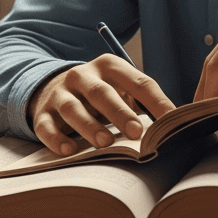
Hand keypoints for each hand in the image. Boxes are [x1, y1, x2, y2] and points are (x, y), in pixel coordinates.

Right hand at [28, 54, 176, 156]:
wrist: (53, 87)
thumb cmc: (99, 94)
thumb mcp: (120, 88)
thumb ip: (143, 102)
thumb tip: (174, 124)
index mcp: (109, 66)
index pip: (137, 81)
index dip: (155, 101)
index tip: (171, 120)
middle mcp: (82, 75)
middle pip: (101, 93)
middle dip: (120, 113)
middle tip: (137, 132)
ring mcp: (60, 93)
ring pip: (73, 108)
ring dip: (89, 126)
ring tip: (105, 143)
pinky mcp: (43, 112)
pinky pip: (46, 125)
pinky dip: (56, 138)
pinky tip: (69, 151)